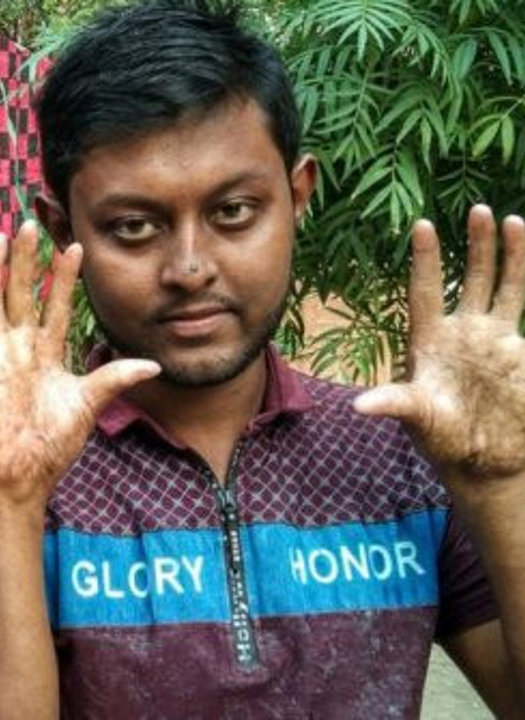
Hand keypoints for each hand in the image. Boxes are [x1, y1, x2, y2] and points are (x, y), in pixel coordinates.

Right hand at [0, 223, 159, 509]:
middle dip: (24, 260)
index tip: (73, 246)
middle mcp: (20, 349)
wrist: (23, 476)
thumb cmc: (53, 443)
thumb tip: (153, 365)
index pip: (58, 306)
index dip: (64, 277)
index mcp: (47, 353)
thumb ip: (115, 378)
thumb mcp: (90, 405)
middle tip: (27, 224)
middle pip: (21, 294)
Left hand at [355, 206, 524, 488]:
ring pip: (501, 286)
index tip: (422, 225)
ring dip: (509, 255)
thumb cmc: (443, 440)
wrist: (484, 459)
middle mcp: (460, 332)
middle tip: (477, 210)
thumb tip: (358, 406)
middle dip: (475, 246)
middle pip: (469, 278)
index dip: (426, 261)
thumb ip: (395, 404)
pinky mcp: (516, 350)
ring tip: (511, 220)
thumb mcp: (418, 419)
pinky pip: (522, 306)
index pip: (426, 291)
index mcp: (429, 341)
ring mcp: (491, 338)